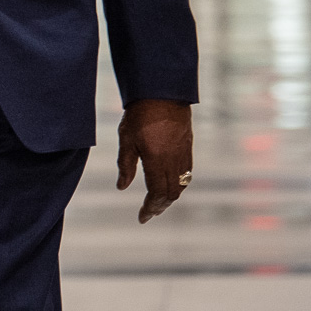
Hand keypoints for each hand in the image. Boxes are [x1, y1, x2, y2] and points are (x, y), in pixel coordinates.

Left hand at [117, 98, 192, 222]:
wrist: (162, 92)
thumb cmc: (139, 114)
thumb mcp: (126, 139)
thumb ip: (125, 165)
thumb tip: (121, 187)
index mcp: (157, 160)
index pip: (156, 193)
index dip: (150, 208)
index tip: (142, 217)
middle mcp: (173, 160)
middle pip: (171, 193)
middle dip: (160, 206)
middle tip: (149, 212)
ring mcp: (183, 154)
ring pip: (181, 185)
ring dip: (170, 197)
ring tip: (158, 202)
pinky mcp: (188, 147)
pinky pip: (187, 173)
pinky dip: (179, 184)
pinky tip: (170, 185)